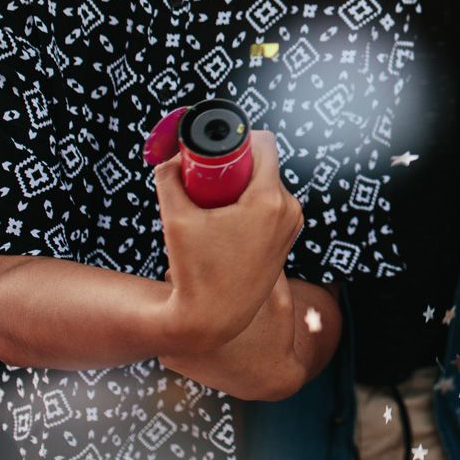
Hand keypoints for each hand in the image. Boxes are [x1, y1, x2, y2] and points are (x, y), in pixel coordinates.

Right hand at [156, 131, 304, 352]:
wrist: (212, 320)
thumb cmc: (194, 272)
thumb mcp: (175, 220)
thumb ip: (168, 180)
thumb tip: (169, 159)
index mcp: (270, 199)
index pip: (263, 143)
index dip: (236, 138)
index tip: (212, 151)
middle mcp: (289, 209)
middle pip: (263, 164)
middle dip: (234, 165)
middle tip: (204, 179)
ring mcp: (291, 226)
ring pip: (267, 186)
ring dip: (241, 186)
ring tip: (212, 205)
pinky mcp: (286, 240)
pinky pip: (271, 206)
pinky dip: (250, 205)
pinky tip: (225, 220)